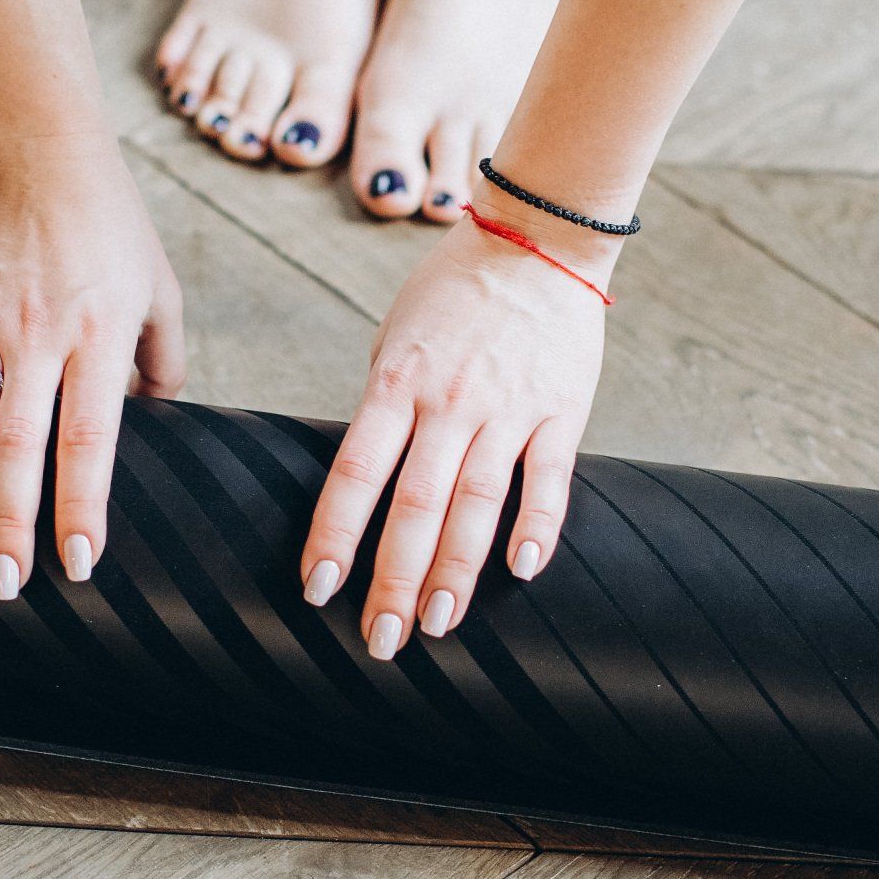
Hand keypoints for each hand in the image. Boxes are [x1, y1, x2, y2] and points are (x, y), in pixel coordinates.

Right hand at [0, 130, 184, 593]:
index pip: (88, 442)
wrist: (41, 151)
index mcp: (97, 340)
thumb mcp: (160, 291)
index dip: (80, 507)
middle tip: (6, 585)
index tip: (78, 565)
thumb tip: (160, 417)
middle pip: (19, 449)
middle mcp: (39, 340)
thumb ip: (163, 361)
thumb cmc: (111, 224)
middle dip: (11, 524)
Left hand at [302, 213, 608, 655]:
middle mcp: (448, 403)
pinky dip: (538, 527)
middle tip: (381, 640)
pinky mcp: (560, 411)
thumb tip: (367, 477)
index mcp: (396, 384)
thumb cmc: (455, 292)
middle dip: (394, 580)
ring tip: (439, 626)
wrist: (536, 238)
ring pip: (476, 505)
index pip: (355, 473)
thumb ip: (384, 406)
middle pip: (414, 506)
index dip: (335, 535)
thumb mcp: (397, 340)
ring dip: (456, 573)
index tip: (319, 589)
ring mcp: (507, 409)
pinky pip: (549, 479)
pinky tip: (523, 572)